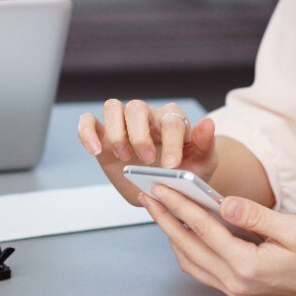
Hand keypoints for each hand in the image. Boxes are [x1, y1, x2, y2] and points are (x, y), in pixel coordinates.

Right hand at [77, 99, 218, 205]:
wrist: (165, 187)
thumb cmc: (186, 171)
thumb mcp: (202, 164)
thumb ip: (206, 145)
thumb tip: (208, 122)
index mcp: (173, 120)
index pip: (171, 121)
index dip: (172, 142)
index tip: (171, 166)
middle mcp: (147, 116)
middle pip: (137, 108)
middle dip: (140, 135)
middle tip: (146, 160)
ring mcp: (123, 124)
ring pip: (112, 107)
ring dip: (116, 132)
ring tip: (123, 156)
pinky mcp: (103, 135)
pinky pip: (89, 121)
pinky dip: (88, 132)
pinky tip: (96, 151)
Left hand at [139, 184, 295, 295]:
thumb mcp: (293, 228)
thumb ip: (254, 215)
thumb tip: (224, 202)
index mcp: (248, 266)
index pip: (203, 230)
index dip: (178, 206)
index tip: (160, 188)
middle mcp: (236, 283)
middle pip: (188, 247)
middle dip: (165, 220)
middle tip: (148, 196)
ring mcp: (236, 290)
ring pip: (191, 262)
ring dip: (174, 235)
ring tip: (161, 210)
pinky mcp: (240, 290)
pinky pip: (203, 270)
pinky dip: (189, 249)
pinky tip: (186, 232)